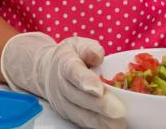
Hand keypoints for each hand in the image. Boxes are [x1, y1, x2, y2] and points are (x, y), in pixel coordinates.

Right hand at [0, 33, 126, 128]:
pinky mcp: (67, 115)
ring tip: (119, 123)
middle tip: (119, 110)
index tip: (99, 89)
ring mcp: (63, 103)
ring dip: (100, 121)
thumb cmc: (69, 56)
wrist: (46, 71)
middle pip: (79, 97)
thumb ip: (90, 48)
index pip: (73, 72)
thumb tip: (97, 56)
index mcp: (65, 63)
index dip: (86, 81)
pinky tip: (112, 126)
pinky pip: (82, 122)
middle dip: (100, 105)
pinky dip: (98, 126)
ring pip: (81, 114)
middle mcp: (61, 85)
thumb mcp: (78, 45)